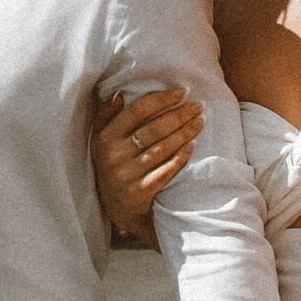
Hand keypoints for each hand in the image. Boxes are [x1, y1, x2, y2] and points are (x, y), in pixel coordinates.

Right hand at [93, 83, 202, 235]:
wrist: (117, 208)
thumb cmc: (113, 166)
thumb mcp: (101, 142)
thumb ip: (105, 117)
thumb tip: (118, 95)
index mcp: (105, 137)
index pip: (136, 110)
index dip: (161, 99)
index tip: (181, 92)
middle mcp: (114, 155)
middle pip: (153, 128)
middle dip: (179, 114)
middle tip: (197, 106)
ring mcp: (127, 174)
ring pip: (162, 148)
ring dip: (184, 133)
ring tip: (200, 122)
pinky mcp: (140, 191)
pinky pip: (165, 170)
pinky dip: (180, 157)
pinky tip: (192, 146)